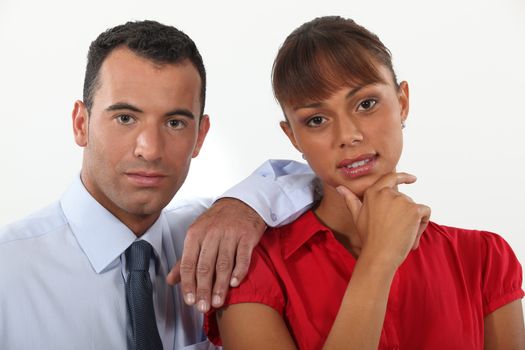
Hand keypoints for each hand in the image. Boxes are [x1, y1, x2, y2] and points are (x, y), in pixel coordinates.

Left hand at [166, 198, 265, 312]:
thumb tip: (170, 280)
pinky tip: (235, 284)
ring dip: (220, 285)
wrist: (241, 203)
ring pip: (223, 264)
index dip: (188, 283)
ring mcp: (230, 234)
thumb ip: (185, 259)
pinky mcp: (247, 236)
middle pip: (205, 266)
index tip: (189, 300)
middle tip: (203, 307)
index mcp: (195, 234)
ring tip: (217, 301)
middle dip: (203, 289)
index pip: (188, 263)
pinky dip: (239, 271)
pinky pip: (242, 257)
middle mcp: (212, 234)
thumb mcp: (197, 236)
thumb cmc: (217, 222)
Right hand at [336, 172, 430, 267]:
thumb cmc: (368, 238)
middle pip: (406, 199)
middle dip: (406, 215)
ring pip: (416, 207)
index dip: (403, 176)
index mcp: (373, 193)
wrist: (379, 254)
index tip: (413, 179)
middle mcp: (387, 193)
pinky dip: (422, 225)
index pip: (390, 177)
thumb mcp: (356, 216)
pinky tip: (411, 236)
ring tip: (402, 236)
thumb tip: (340, 188)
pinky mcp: (414, 209)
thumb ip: (350, 200)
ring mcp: (401, 200)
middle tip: (396, 232)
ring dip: (413, 221)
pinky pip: (425, 213)